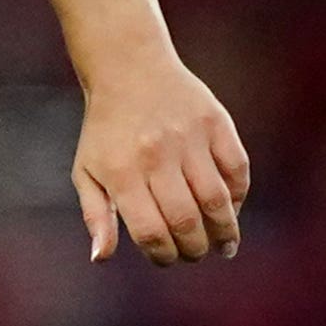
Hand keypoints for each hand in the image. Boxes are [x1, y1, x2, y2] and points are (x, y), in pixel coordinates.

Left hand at [74, 53, 249, 264]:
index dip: (164, 255)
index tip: (168, 258)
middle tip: (196, 253)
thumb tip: (100, 258)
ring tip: (224, 245)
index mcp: (121, 173)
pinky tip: (231, 208)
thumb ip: (95, 216)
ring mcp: (188, 137)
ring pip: (216, 199)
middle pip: (186, 220)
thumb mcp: (86, 170)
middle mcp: (156, 156)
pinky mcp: (215, 122)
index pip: (150, 232)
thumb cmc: (105, 129)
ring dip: (225, 230)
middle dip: (195, 248)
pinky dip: (239, 195)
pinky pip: (237, 169)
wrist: (128, 67)